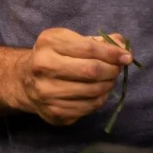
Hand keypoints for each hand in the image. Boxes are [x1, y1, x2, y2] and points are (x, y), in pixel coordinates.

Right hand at [12, 28, 130, 125]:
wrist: (25, 80)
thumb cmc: (55, 56)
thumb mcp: (72, 41)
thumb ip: (100, 42)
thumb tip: (124, 49)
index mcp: (48, 43)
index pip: (89, 48)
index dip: (112, 53)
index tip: (127, 57)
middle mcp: (42, 67)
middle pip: (91, 70)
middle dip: (112, 70)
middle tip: (117, 70)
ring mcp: (46, 92)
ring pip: (93, 91)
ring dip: (108, 86)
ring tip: (107, 80)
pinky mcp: (53, 111)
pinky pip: (88, 107)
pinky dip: (99, 100)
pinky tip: (96, 93)